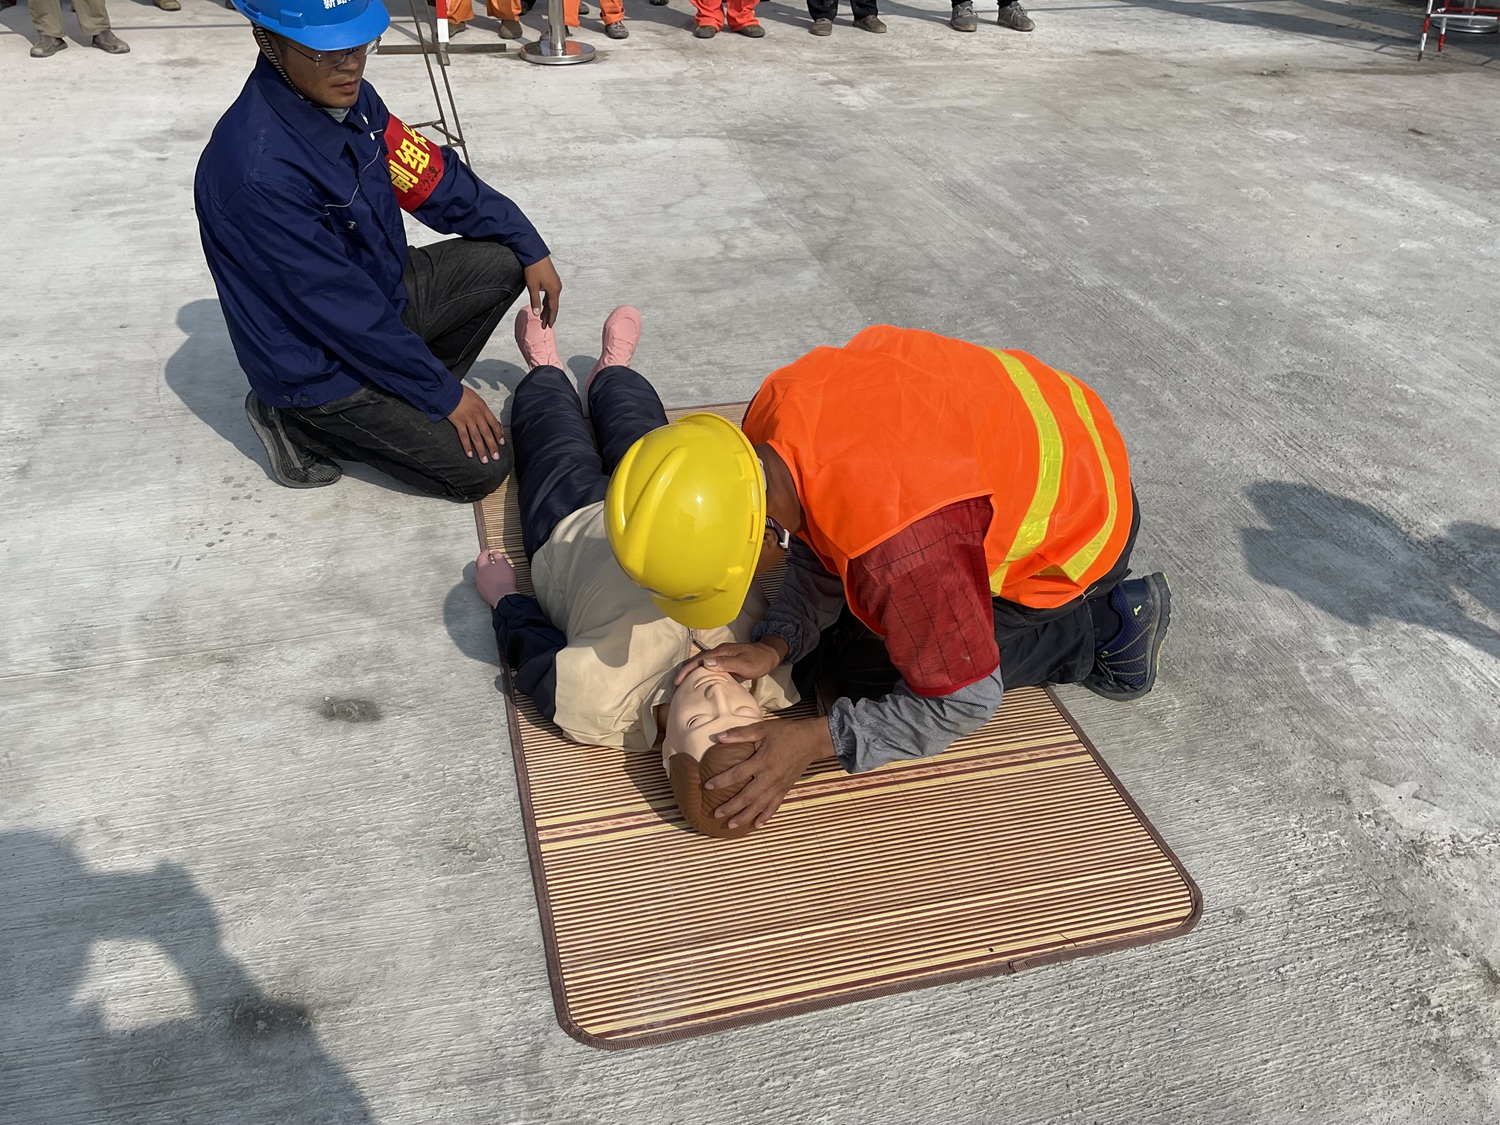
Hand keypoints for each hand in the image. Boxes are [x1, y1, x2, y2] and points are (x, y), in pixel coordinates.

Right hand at [446, 385, 504, 462]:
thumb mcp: (475, 398)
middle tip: (496, 457)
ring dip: (481, 450)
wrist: (448, 390)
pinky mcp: (458, 422)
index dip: (498, 434)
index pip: (494, 424)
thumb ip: (481, 409)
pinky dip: (467, 446)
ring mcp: (468, 419)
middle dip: (492, 446)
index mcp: (483, 408)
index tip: (502, 443)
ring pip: (477, 437)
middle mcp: (477, 415)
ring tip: (485, 460)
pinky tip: (470, 455)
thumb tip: (485, 419)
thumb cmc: (461, 393)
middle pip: (487, 433)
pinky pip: (464, 436)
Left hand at [474, 550, 516, 606]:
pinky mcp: (482, 593)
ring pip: (479, 576)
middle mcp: (478, 575)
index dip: (485, 553)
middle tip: (485, 559)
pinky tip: (490, 581)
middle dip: (481, 561)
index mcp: (482, 567)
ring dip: (483, 572)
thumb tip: (494, 552)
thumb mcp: (504, 564)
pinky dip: (485, 580)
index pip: (481, 557)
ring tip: (489, 571)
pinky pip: (482, 584)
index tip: (487, 551)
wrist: (503, 597)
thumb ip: (498, 556)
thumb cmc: (504, 580)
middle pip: (477, 566)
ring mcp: (479, 585)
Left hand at [522, 256, 562, 327]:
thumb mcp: (532, 286)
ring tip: (543, 317)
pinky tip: (544, 304)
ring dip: (548, 309)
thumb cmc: (534, 268)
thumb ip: (535, 301)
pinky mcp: (552, 279)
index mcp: (554, 290)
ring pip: (552, 299)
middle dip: (549, 316)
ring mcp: (555, 283)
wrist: (534, 253)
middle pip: (553, 305)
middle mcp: (557, 287)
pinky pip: (551, 293)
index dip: (551, 318)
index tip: (548, 326)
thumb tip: (536, 313)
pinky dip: (547, 301)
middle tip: (545, 325)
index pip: (553, 308)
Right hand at [674, 638, 786, 686]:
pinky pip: (709, 667)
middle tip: (677, 686)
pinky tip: (700, 682)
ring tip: (684, 686)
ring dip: (692, 673)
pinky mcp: (725, 661)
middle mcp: (719, 652)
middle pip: (697, 661)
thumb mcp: (744, 664)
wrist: (769, 655)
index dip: (687, 670)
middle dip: (685, 672)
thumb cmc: (758, 661)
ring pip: (702, 664)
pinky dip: (701, 673)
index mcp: (721, 652)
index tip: (678, 681)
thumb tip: (706, 664)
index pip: (699, 660)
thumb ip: (726, 663)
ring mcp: (721, 656)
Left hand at [702, 716, 832, 828]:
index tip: (708, 787)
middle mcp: (770, 777)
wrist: (811, 740)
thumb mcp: (763, 728)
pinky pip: (774, 806)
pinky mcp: (785, 789)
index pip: (738, 774)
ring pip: (760, 805)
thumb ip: (741, 734)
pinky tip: (757, 825)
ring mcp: (779, 785)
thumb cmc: (786, 732)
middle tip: (716, 814)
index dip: (722, 781)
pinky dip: (766, 816)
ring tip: (732, 825)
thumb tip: (719, 737)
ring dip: (745, 816)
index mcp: (763, 761)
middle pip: (748, 797)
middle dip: (731, 807)